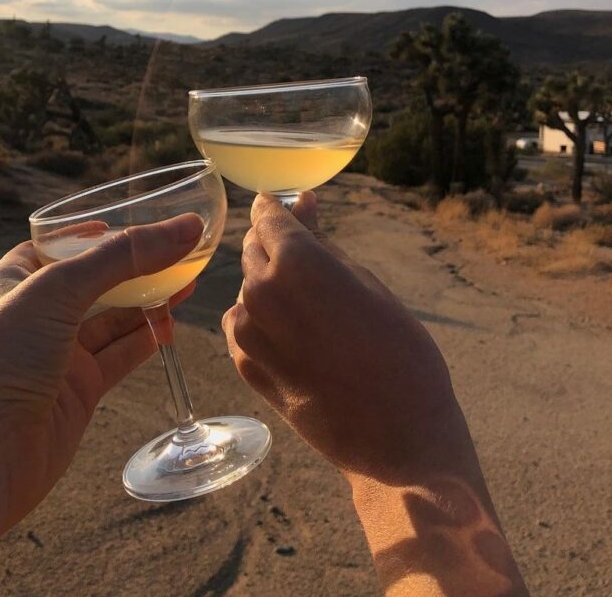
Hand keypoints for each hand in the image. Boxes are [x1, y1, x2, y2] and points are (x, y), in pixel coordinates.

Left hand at [0, 212, 202, 532]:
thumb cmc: (1, 356)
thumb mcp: (61, 288)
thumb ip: (126, 256)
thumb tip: (187, 226)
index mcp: (16, 279)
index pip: (63, 244)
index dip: (98, 233)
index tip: (137, 217)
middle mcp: (35, 314)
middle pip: (96, 281)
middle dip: (136, 267)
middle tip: (183, 250)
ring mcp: (57, 355)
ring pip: (112, 319)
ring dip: (149, 302)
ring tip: (190, 282)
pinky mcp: (77, 392)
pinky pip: (119, 356)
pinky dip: (146, 339)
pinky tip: (170, 324)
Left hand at [222, 193, 472, 482]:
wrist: (397, 436)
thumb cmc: (399, 354)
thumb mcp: (366, 283)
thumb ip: (322, 242)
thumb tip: (302, 204)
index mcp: (295, 261)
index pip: (268, 217)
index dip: (276, 210)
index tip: (282, 207)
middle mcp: (260, 291)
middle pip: (254, 250)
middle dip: (275, 248)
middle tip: (309, 263)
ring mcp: (247, 332)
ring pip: (247, 289)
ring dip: (268, 288)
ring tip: (312, 311)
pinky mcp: (244, 366)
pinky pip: (241, 325)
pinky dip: (260, 322)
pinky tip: (296, 337)